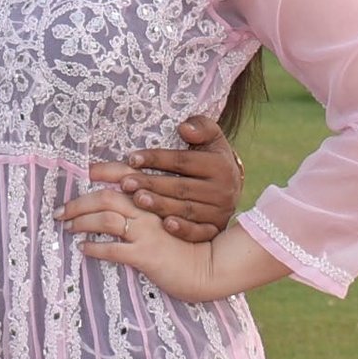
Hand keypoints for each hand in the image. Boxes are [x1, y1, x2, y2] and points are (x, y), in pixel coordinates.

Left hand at [60, 192, 286, 302]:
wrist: (208, 268)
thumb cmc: (185, 243)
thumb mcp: (167, 216)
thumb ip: (146, 205)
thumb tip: (117, 200)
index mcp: (153, 197)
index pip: (123, 175)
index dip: (101, 171)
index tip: (83, 172)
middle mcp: (148, 210)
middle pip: (106, 197)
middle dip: (78, 202)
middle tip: (59, 210)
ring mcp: (147, 232)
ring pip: (106, 219)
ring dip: (81, 222)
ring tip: (67, 227)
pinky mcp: (146, 255)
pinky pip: (113, 249)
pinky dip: (94, 247)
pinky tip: (83, 248)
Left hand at [80, 117, 242, 240]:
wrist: (231, 184)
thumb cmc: (211, 155)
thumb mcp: (211, 136)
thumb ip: (200, 127)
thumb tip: (184, 128)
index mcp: (219, 165)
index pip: (183, 162)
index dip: (157, 159)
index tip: (132, 158)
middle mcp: (222, 190)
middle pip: (182, 187)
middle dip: (152, 185)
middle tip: (126, 183)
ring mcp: (220, 211)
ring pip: (187, 209)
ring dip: (161, 206)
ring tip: (137, 200)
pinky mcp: (216, 228)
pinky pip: (200, 232)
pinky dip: (183, 230)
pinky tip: (166, 225)